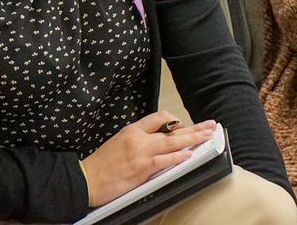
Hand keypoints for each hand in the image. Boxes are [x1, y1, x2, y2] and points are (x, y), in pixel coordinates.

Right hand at [81, 111, 215, 206]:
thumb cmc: (100, 165)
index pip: (159, 117)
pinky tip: (188, 154)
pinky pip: (164, 160)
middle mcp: (138, 138)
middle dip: (193, 127)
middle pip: (172, 128)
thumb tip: (157, 141)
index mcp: (132, 130)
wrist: (86, 179)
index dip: (175, 121)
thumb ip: (137, 139)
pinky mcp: (141, 169)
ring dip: (193, 139)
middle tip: (210, 125)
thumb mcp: (118, 142)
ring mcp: (141, 153)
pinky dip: (177, 157)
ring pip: (172, 142)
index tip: (184, 126)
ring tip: (207, 136)